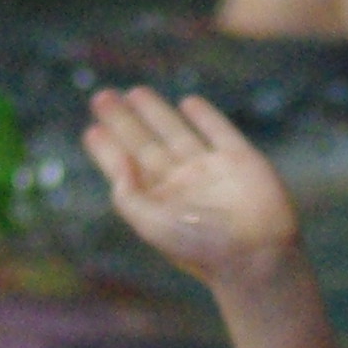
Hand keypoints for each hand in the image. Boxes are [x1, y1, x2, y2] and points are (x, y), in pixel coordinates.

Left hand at [84, 89, 299, 293]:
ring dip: (156, 112)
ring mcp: (210, 170)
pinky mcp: (240, 160)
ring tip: (135, 92)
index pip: (126, 168)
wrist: (256, 255)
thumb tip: (118, 162)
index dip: (108, 150)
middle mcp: (181, 183)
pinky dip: (205, 116)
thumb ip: (128, 196)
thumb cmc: (201, 248)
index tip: (91, 130)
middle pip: (145, 144)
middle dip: (124, 122)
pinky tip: (189, 102)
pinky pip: (219, 130)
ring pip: (177, 132)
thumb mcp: (152, 226)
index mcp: (158, 201)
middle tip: (102, 97)